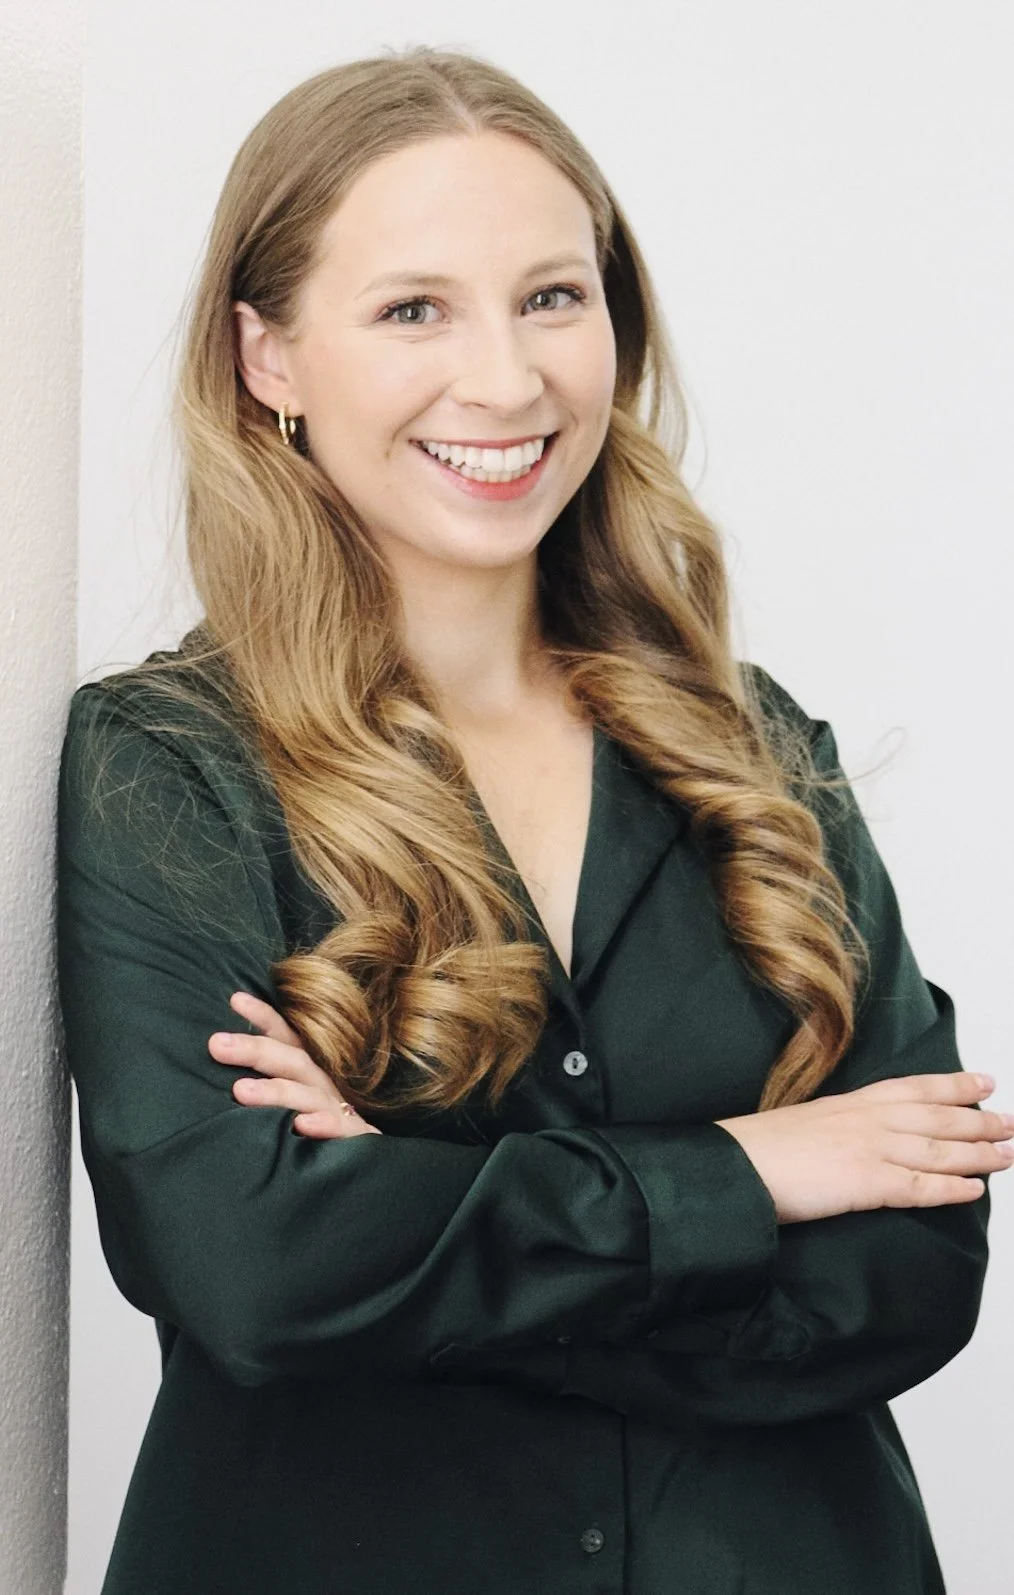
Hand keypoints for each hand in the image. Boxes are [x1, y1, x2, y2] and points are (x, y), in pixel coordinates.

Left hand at [208, 991, 381, 1138]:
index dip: (264, 1018)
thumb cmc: (318, 1136)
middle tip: (217, 1044)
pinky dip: (325, 1126)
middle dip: (255, 1049)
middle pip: (292, 1061)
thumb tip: (222, 1072)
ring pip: (310, 1095)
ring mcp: (341, 1112)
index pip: (287, 1040)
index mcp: (308, 1075)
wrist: (372, 1174)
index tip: (235, 999)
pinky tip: (301, 1126)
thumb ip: (266, 1089)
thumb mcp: (293, 1105)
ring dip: (276, 1090)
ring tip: (240, 1091)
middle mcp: (324, 1087)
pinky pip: (343, 1130)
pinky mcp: (358, 1140)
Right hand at [716, 1071, 1012, 1223]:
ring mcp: (868, 1149)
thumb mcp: (804, 1124)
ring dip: (978, 1153)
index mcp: (851, 1103)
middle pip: (937, 1117)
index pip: (914, 1088)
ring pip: (937, 1150)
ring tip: (1008, 1155)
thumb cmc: (759, 1149)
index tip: (983, 1081)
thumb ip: (837, 1128)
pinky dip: (950, 1189)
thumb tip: (854, 1141)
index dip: (953, 1084)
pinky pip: (919, 1187)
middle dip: (979, 1119)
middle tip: (1012, 1122)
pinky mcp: (865, 1182)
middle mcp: (866, 1120)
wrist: (735, 1165)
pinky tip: (974, 1191)